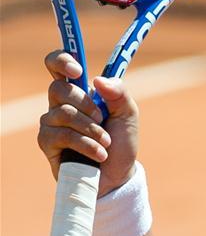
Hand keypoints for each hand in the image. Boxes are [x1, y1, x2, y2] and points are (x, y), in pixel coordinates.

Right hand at [38, 51, 139, 196]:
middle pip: (60, 88)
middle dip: (87, 104)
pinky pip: (61, 135)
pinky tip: (100, 154)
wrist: (118, 175)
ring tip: (106, 142)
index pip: (58, 65)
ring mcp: (51, 123)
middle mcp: (61, 104)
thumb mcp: (128, 115)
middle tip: (103, 118)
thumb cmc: (121, 143)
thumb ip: (119, 93)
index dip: (62, 60)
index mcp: (80, 91)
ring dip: (92, 129)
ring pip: (63, 113)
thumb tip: (99, 80)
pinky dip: (86, 144)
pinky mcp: (47, 143)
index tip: (78, 70)